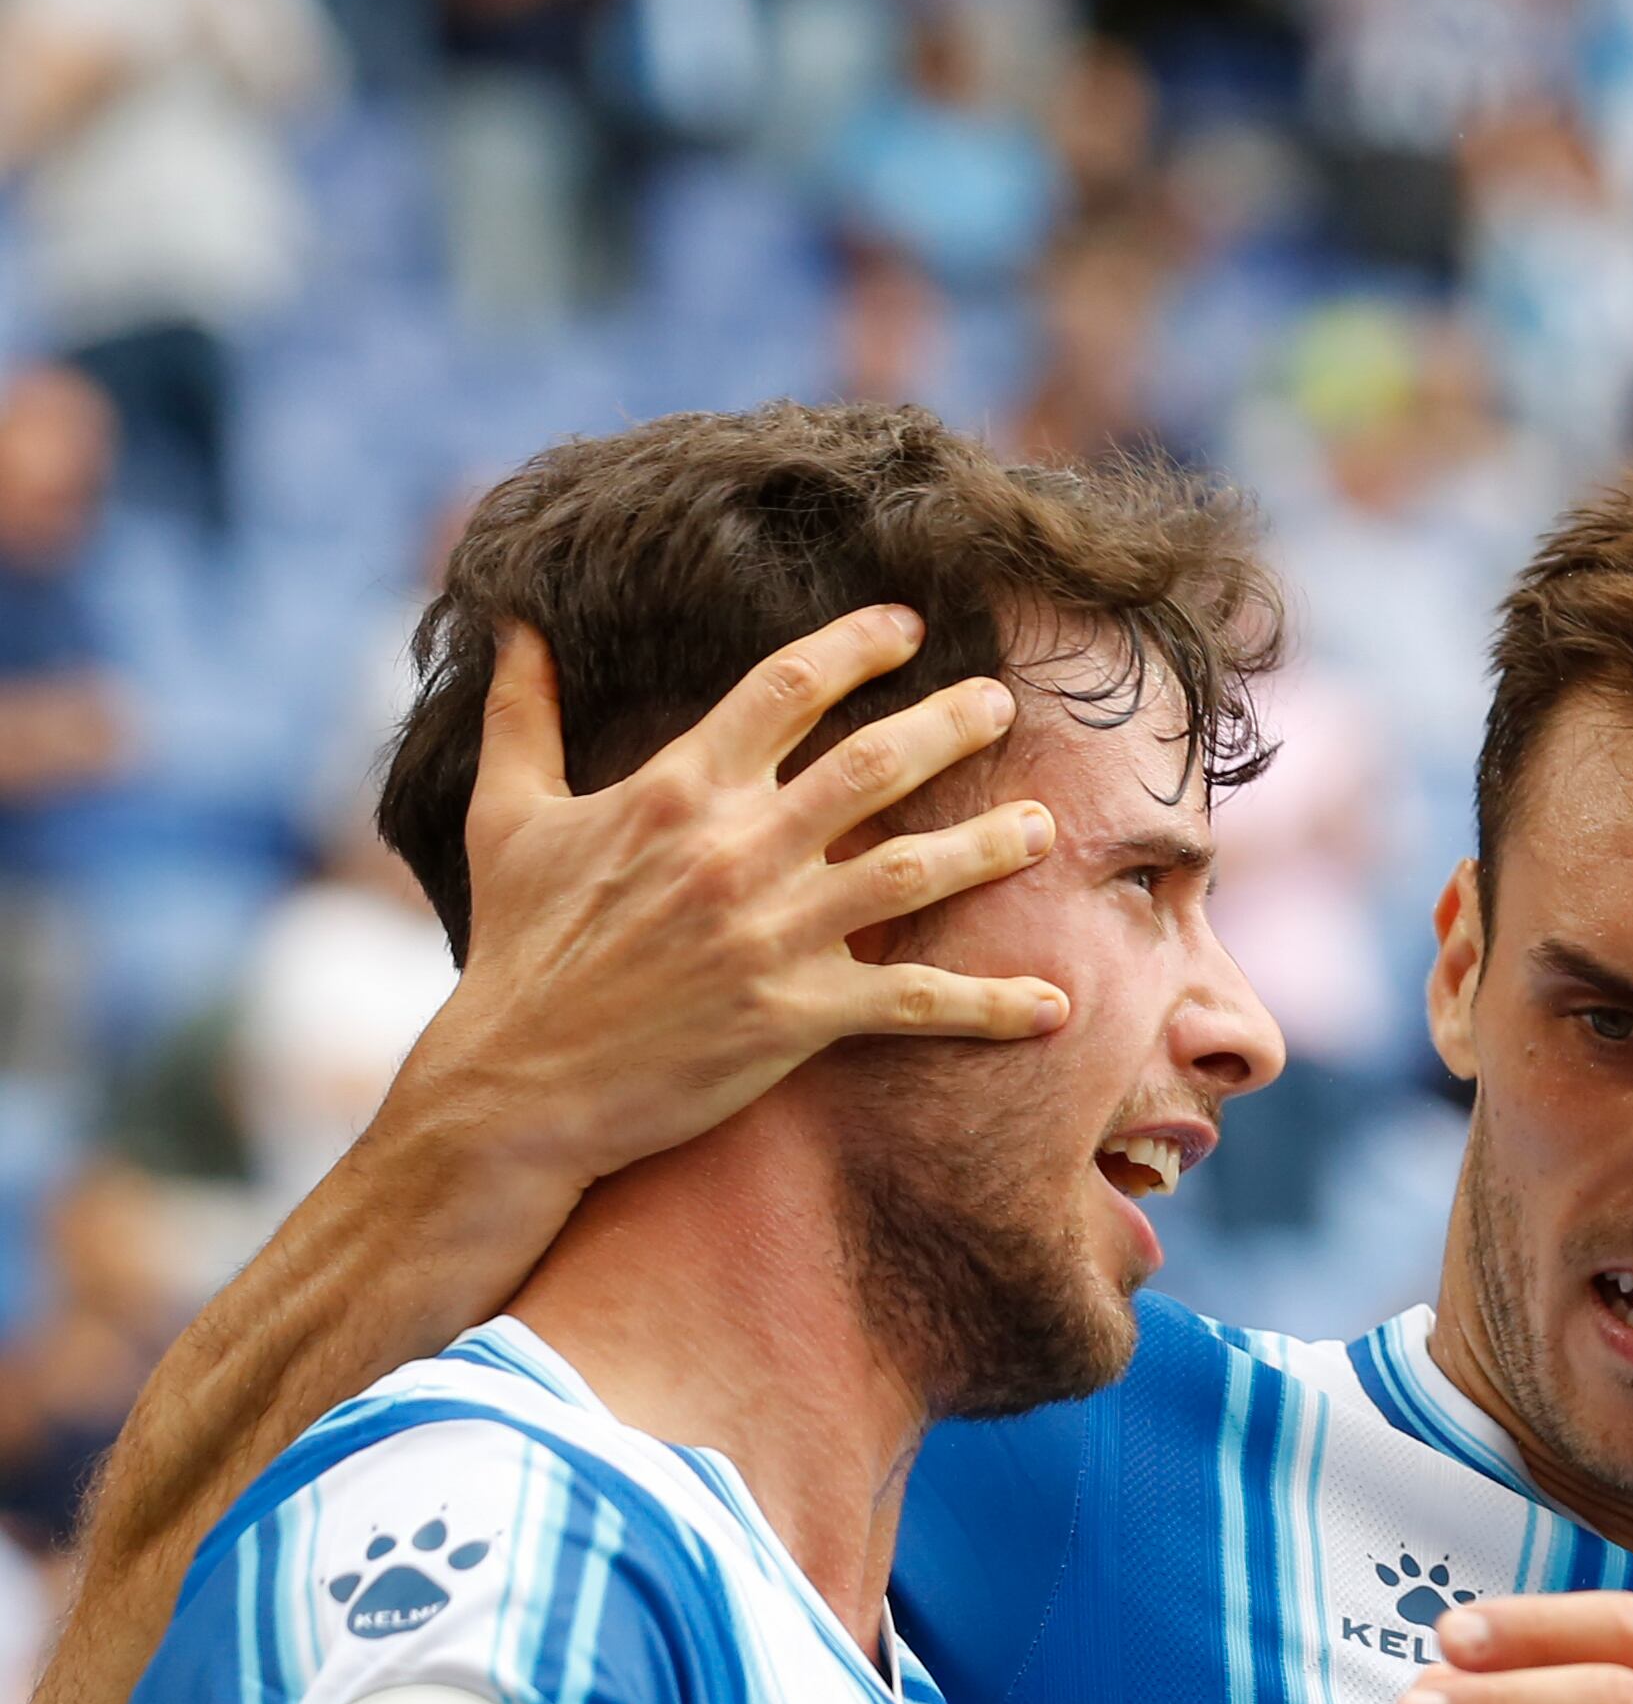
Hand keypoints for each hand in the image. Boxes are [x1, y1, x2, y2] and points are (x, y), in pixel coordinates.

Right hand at [400, 608, 1065, 1192]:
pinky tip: (1056, 1004)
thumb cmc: (517, 948)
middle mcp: (737, 851)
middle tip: (1002, 704)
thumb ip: (522, 714)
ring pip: (914, 871)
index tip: (909, 626)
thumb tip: (513, 619)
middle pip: (873, 766)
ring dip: (991, 846)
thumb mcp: (506, 816)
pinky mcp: (797, 1013)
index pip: (785, 688)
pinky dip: (993, 1004)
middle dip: (949, 726)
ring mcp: (773, 932)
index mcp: (677, 791)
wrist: (516, 1083)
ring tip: (1046, 827)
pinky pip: (917, 1001)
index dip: (856, 647)